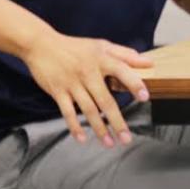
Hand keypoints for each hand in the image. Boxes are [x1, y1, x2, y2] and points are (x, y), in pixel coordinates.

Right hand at [19, 33, 151, 146]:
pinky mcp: (57, 91)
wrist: (40, 44)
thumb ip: (125, 54)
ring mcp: (72, 83)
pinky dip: (74, 126)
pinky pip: (67, 112)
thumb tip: (149, 63)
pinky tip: (82, 139)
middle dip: (116, 121)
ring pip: (88, 109)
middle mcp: (87, 72)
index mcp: (101, 59)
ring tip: (110, 143)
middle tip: (126, 139)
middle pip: (105, 100)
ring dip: (99, 128)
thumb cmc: (73, 47)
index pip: (121, 71)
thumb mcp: (100, 45)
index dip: (134, 83)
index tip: (144, 98)